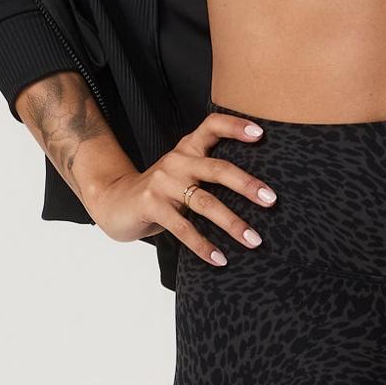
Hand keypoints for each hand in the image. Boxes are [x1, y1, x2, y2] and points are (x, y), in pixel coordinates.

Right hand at [89, 111, 277, 263]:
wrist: (114, 202)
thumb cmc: (160, 190)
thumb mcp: (184, 173)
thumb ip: (210, 171)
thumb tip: (259, 191)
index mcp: (188, 149)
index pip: (212, 126)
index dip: (235, 126)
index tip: (261, 133)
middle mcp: (177, 161)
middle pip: (217, 169)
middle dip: (247, 185)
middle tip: (271, 200)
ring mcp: (163, 183)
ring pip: (205, 202)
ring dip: (232, 223)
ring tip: (254, 240)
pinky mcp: (151, 206)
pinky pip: (183, 228)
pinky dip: (204, 246)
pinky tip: (220, 259)